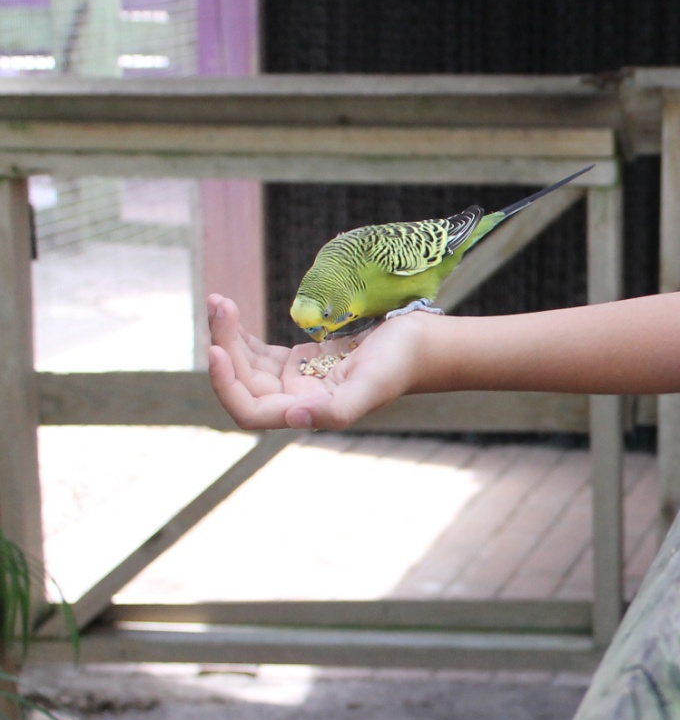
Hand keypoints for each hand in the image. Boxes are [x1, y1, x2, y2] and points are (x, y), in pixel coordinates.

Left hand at [205, 295, 423, 429]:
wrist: (424, 344)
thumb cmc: (402, 363)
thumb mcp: (372, 384)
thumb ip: (337, 409)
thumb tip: (293, 418)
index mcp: (309, 412)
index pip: (249, 411)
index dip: (225, 385)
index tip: (214, 348)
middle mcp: (298, 401)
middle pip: (242, 382)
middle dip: (223, 345)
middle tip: (219, 303)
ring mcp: (299, 381)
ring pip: (247, 365)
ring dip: (228, 335)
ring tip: (220, 301)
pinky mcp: (303, 361)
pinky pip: (260, 353)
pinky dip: (242, 334)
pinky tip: (232, 311)